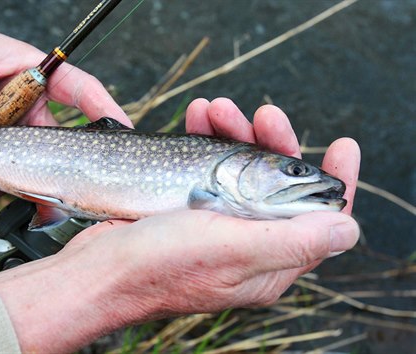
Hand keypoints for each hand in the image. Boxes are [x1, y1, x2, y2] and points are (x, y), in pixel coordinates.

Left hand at [0, 7, 129, 200]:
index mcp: (33, 72)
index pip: (78, 88)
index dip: (103, 108)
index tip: (122, 131)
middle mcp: (26, 102)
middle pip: (53, 140)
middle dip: (51, 169)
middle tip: (51, 192)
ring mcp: (7, 124)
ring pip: (22, 161)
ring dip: (9, 181)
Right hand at [0, 98, 360, 351]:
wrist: (97, 270)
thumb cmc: (159, 264)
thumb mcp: (232, 249)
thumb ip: (294, 240)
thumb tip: (348, 228)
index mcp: (269, 263)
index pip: (318, 223)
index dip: (334, 183)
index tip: (342, 145)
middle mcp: (247, 246)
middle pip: (279, 188)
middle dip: (272, 144)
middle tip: (263, 113)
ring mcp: (216, 228)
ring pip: (241, 173)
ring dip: (233, 134)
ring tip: (213, 107)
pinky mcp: (187, 212)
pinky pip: (208, 169)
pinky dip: (205, 140)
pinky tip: (196, 119)